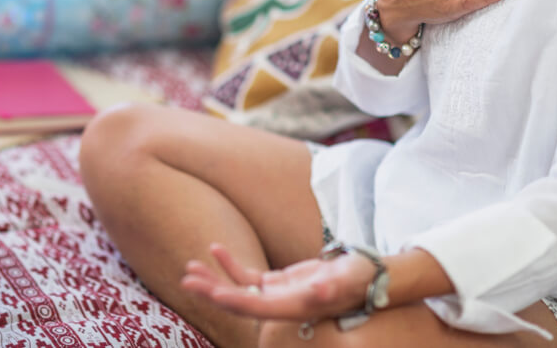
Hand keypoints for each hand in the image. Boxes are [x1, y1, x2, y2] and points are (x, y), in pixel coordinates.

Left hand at [180, 243, 375, 320]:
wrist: (370, 278)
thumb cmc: (360, 279)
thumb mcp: (347, 281)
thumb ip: (332, 287)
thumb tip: (318, 290)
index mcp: (293, 308)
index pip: (255, 307)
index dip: (232, 299)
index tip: (209, 290)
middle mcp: (280, 306)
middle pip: (239, 300)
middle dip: (212, 290)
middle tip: (187, 279)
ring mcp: (277, 295)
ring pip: (238, 288)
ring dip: (214, 277)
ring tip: (190, 267)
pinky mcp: (278, 283)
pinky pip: (248, 276)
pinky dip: (230, 263)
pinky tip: (215, 248)